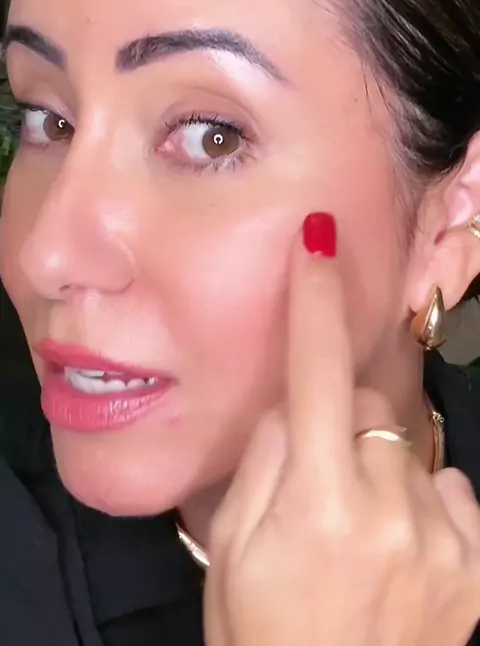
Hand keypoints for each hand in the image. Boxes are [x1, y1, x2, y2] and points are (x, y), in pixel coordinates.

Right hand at [204, 214, 479, 645]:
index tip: (318, 242)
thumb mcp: (231, 545)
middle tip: (315, 482)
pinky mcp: (476, 562)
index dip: (316, 301)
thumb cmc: (262, 633)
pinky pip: (450, 487)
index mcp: (319, 499)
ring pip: (408, 445)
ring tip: (356, 532)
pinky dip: (423, 501)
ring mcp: (442, 535)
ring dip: (379, 466)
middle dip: (340, 421)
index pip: (318, 370)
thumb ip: (266, 457)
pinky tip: (399, 548)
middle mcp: (390, 507)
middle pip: (369, 404)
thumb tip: (296, 399)